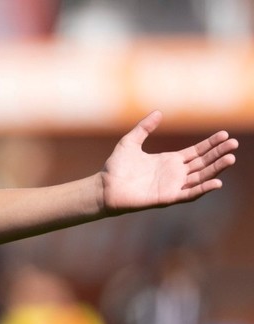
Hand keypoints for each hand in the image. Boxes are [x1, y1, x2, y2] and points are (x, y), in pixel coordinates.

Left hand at [102, 111, 238, 214]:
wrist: (104, 187)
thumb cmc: (116, 167)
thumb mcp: (130, 142)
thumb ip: (144, 128)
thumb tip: (158, 112)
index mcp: (169, 160)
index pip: (196, 152)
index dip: (211, 144)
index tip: (224, 135)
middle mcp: (175, 174)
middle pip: (203, 163)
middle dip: (219, 154)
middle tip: (233, 144)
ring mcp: (172, 186)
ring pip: (200, 177)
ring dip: (216, 169)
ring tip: (230, 159)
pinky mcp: (167, 198)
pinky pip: (189, 194)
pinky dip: (203, 189)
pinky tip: (216, 182)